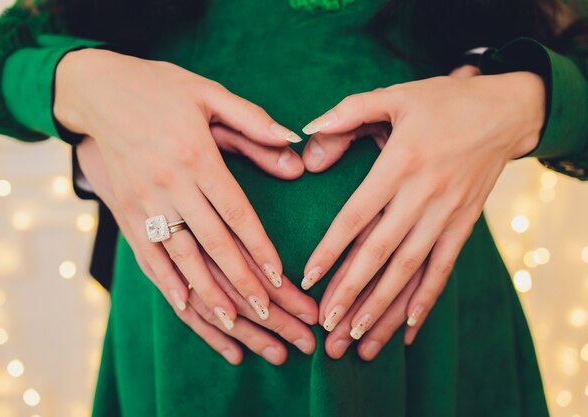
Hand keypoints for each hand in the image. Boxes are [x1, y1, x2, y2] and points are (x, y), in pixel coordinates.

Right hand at [56, 48, 306, 329]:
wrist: (97, 90)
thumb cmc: (160, 89)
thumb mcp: (209, 94)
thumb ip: (253, 122)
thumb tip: (295, 145)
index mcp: (195, 155)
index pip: (236, 212)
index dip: (259, 247)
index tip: (280, 277)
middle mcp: (169, 184)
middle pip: (213, 243)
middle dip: (242, 282)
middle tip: (269, 313)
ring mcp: (144, 201)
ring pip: (181, 257)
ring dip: (209, 293)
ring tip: (235, 323)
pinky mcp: (125, 210)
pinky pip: (147, 254)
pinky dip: (166, 283)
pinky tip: (185, 306)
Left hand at [314, 64, 481, 358]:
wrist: (504, 112)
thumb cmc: (442, 102)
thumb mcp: (393, 95)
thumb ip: (347, 113)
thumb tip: (306, 135)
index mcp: (400, 163)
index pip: (357, 215)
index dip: (331, 249)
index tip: (308, 279)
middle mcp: (423, 194)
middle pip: (381, 253)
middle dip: (351, 293)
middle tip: (327, 328)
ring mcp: (447, 214)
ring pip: (410, 269)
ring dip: (383, 307)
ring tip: (358, 339)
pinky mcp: (464, 225)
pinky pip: (444, 268)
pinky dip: (425, 299)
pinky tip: (406, 328)